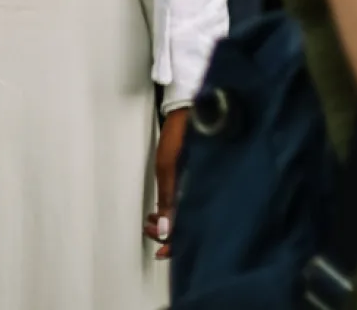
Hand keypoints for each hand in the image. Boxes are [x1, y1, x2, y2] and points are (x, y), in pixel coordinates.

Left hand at [145, 108, 189, 257]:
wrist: (194, 108)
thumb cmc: (181, 134)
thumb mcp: (168, 167)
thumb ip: (169, 199)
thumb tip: (165, 232)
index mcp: (201, 193)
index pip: (191, 231)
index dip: (175, 244)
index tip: (159, 249)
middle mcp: (205, 192)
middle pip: (190, 226)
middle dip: (169, 233)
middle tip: (151, 229)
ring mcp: (203, 185)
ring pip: (189, 214)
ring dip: (170, 220)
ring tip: (153, 219)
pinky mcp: (201, 178)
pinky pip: (190, 202)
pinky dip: (175, 208)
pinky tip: (164, 208)